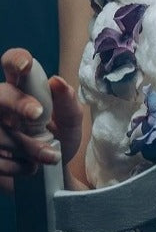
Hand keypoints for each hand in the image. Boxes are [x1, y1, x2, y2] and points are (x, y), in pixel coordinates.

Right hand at [0, 48, 82, 178]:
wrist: (55, 171)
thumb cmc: (61, 136)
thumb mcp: (71, 120)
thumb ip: (68, 101)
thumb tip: (57, 81)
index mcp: (23, 86)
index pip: (12, 63)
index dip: (16, 60)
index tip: (25, 65)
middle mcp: (2, 104)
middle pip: (0, 95)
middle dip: (18, 104)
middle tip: (37, 115)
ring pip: (1, 132)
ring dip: (29, 146)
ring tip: (50, 155)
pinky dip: (18, 166)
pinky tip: (30, 166)